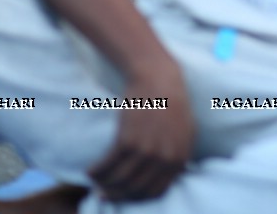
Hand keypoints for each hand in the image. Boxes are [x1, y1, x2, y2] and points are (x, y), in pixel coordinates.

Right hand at [89, 60, 193, 201]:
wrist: (158, 79)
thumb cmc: (172, 103)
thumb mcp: (186, 132)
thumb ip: (178, 155)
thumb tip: (170, 176)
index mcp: (179, 159)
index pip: (156, 192)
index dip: (137, 197)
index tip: (125, 195)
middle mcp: (164, 159)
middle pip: (136, 189)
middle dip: (117, 195)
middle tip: (104, 194)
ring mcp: (146, 151)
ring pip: (120, 180)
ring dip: (104, 185)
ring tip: (95, 182)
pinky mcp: (128, 140)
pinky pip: (108, 165)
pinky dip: (97, 171)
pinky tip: (90, 171)